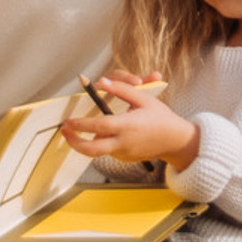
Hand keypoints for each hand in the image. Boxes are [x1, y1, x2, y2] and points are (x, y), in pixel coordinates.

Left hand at [60, 73, 197, 169]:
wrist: (176, 140)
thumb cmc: (161, 118)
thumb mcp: (144, 98)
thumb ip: (122, 89)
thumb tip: (102, 82)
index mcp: (127, 126)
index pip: (97, 126)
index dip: (80, 125)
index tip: (68, 122)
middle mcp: (123, 142)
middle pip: (91, 149)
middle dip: (74, 142)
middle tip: (65, 132)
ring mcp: (124, 153)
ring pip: (98, 149)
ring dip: (90, 139)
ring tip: (87, 127)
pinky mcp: (125, 158)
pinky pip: (109, 150)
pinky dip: (105, 142)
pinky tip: (112, 132)